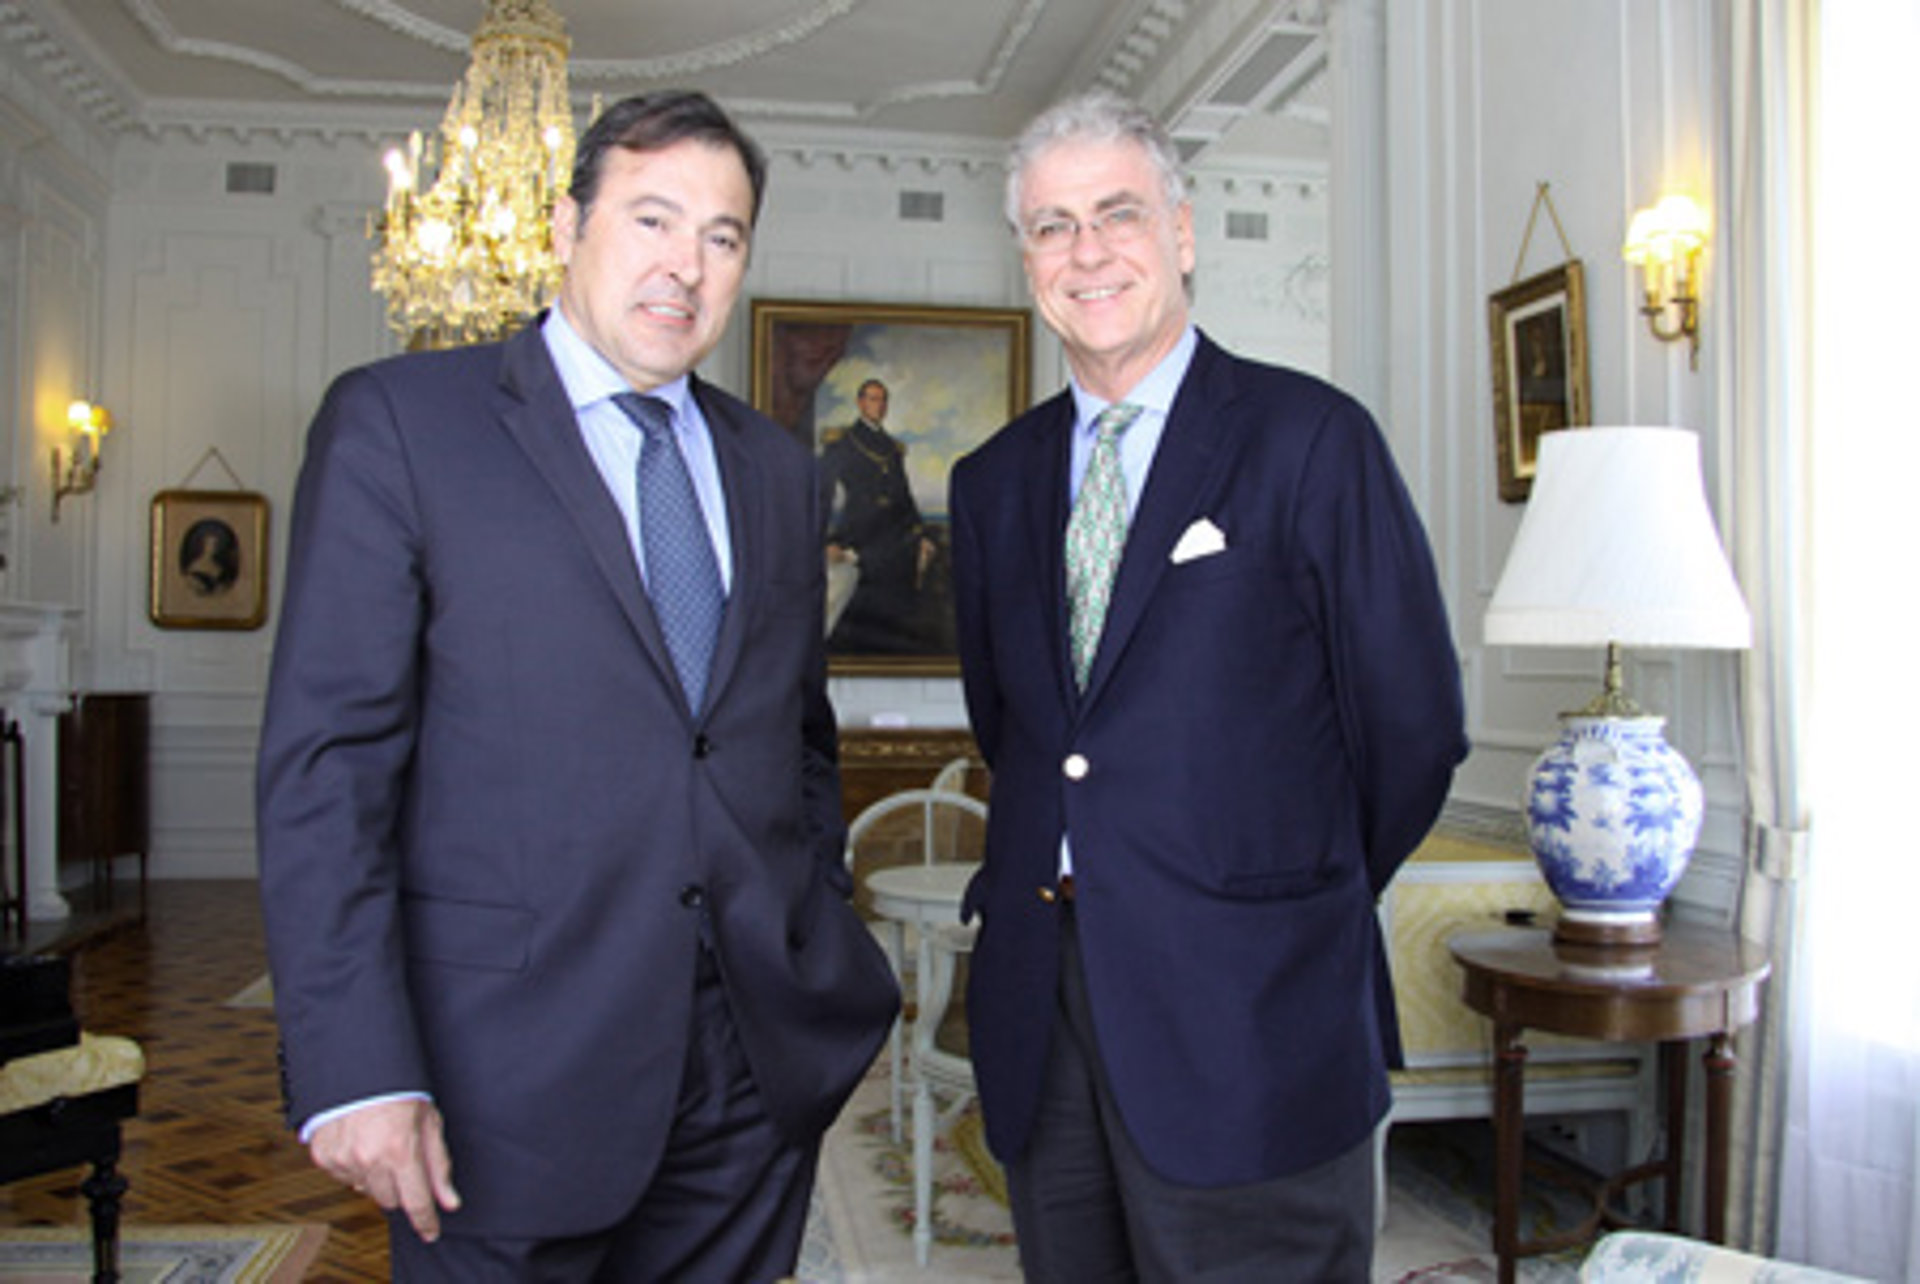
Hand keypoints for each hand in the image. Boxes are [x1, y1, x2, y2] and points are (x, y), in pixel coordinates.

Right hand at [309, 1098, 460, 1241]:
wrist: (358, 1064)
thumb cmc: (399, 1088)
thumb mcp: (429, 1122)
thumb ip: (438, 1165)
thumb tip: (449, 1200)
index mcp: (400, 1150)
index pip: (416, 1202)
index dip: (425, 1221)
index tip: (431, 1232)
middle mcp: (369, 1159)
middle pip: (390, 1201)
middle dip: (401, 1187)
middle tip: (402, 1159)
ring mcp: (342, 1159)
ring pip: (366, 1190)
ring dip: (376, 1176)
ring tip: (380, 1142)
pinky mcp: (323, 1155)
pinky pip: (344, 1177)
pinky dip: (354, 1166)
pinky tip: (360, 1141)